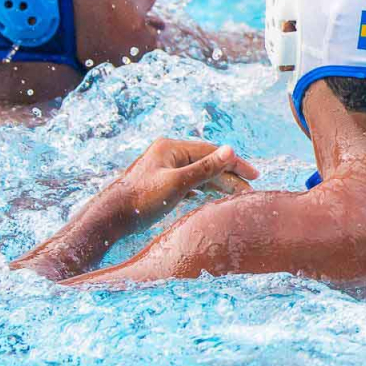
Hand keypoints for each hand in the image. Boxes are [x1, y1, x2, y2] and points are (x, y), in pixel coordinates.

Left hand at [104, 138, 258, 231]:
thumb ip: (205, 168)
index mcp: (171, 148)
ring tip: (237, 195)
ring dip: (218, 183)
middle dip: (229, 175)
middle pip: (207, 161)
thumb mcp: (177, 184)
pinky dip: (204, 188)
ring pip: (199, 173)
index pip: (211, 151)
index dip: (235, 163)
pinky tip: (213, 196)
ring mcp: (164, 167)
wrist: (111, 217)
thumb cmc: (141, 200)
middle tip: (250, 189)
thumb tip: (230, 150)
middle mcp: (168, 154)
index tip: (254, 175)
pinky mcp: (161, 181)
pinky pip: (190, 181)